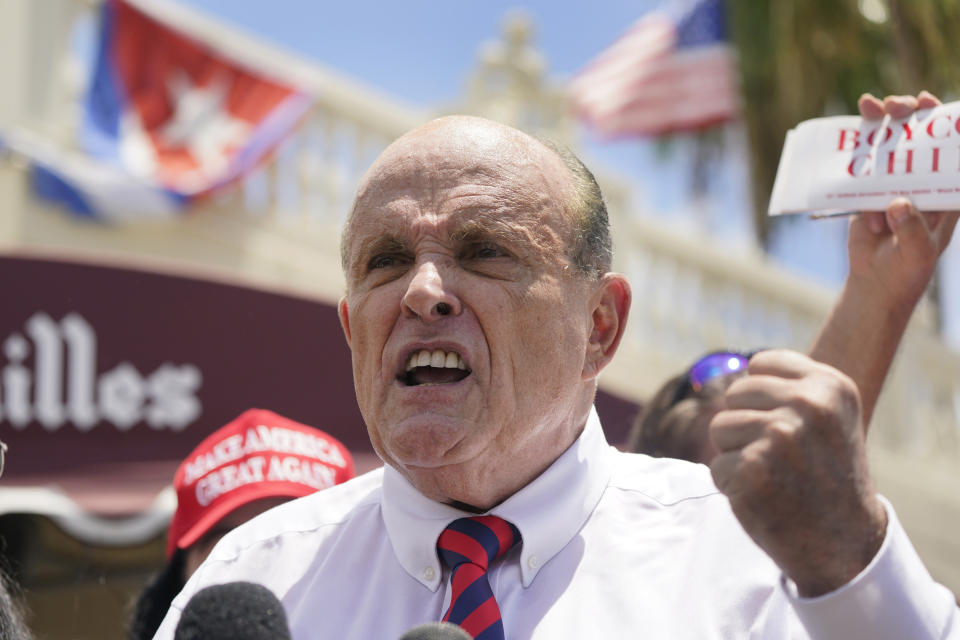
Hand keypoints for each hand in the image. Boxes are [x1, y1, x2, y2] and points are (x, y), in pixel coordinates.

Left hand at [709, 350, 886, 596]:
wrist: (844, 543)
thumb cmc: (826, 475)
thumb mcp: (828, 417)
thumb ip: (789, 387)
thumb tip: (733, 372)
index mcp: (830, 385)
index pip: (761, 364)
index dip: (762, 399)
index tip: (791, 428)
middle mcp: (808, 404)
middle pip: (734, 394)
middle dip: (746, 426)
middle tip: (783, 459)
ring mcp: (781, 435)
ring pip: (720, 427)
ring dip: (737, 455)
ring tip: (775, 476)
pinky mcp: (754, 468)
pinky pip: (717, 465)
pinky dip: (732, 485)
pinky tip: (765, 497)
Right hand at [852, 91, 958, 307]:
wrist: (875, 282)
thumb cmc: (907, 269)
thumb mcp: (917, 251)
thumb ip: (912, 228)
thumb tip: (896, 202)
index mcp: (945, 191)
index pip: (952, 150)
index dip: (947, 124)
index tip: (934, 107)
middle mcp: (922, 181)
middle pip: (921, 138)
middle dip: (912, 115)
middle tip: (899, 106)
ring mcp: (895, 183)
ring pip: (892, 143)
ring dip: (884, 121)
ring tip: (871, 106)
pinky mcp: (869, 189)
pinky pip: (864, 162)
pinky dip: (858, 143)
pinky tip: (852, 125)